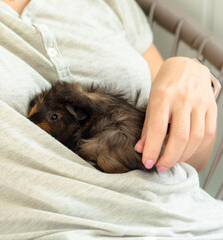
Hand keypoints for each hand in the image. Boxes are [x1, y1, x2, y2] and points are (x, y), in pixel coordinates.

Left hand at [135, 57, 216, 171]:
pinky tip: (187, 152)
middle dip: (169, 157)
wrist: (186, 66)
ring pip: (195, 138)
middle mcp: (183, 99)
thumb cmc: (165, 85)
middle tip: (160, 167)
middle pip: (179, 137)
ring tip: (171, 161)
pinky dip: (197, 147)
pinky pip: (208, 133)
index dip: (153, 149)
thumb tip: (141, 149)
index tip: (147, 163)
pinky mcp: (212, 107)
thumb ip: (147, 126)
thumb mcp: (150, 101)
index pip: (158, 129)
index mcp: (162, 96)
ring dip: (183, 155)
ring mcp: (200, 103)